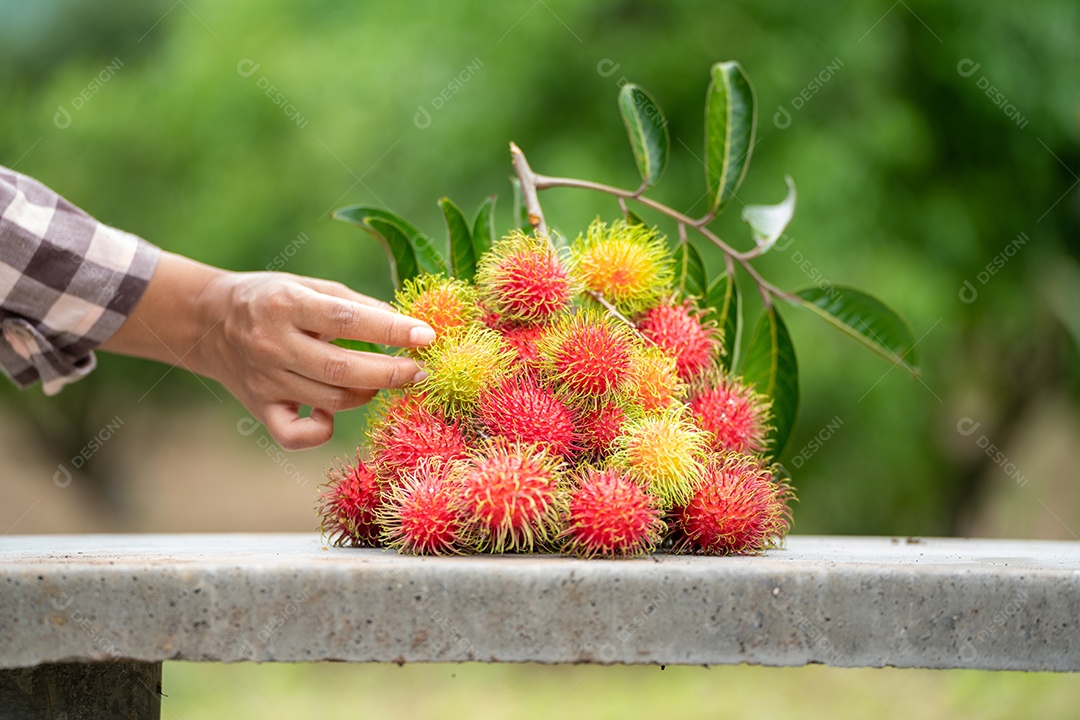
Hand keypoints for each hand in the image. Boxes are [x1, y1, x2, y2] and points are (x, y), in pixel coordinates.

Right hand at [103, 252, 434, 449]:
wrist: (208, 321)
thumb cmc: (273, 299)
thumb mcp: (309, 286)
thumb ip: (355, 304)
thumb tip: (404, 324)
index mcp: (285, 304)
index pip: (346, 320)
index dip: (391, 330)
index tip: (427, 335)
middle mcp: (271, 344)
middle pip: (340, 369)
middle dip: (389, 373)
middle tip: (420, 371)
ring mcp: (264, 380)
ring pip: (329, 400)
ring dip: (367, 394)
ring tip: (381, 380)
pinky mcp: (259, 408)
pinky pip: (294, 436)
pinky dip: (321, 431)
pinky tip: (331, 414)